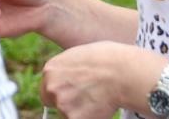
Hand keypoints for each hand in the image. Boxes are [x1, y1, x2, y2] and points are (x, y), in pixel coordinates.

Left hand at [40, 41, 156, 118]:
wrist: (122, 72)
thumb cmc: (107, 59)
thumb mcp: (78, 56)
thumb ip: (65, 70)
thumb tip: (64, 79)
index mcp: (51, 69)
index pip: (46, 90)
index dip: (59, 92)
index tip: (70, 93)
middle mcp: (52, 87)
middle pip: (54, 103)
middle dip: (67, 102)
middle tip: (85, 96)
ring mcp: (62, 104)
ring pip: (67, 113)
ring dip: (79, 110)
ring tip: (96, 97)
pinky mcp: (74, 118)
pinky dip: (89, 117)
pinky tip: (99, 106)